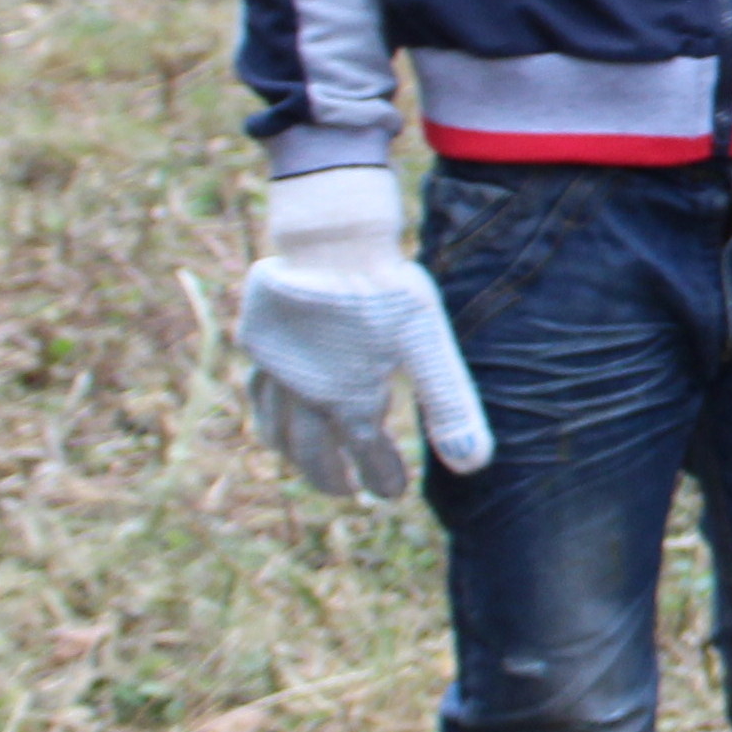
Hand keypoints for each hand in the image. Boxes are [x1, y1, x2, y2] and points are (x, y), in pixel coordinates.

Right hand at [237, 165, 492, 496]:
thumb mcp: (430, 347)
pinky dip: (266, 413)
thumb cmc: (386, 293)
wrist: (332, 239)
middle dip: (330, 476)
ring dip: (292, 452)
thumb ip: (450, 407)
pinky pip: (258, 390)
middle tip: (347, 490)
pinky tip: (274, 409)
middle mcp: (305, 395)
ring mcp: (276, 369)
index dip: (379, 477)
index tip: (390, 491)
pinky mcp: (259, 341)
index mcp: (348, 402)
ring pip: (276, 427)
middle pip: (313, 452)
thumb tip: (473, 465)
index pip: (364, 458)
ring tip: (305, 462)